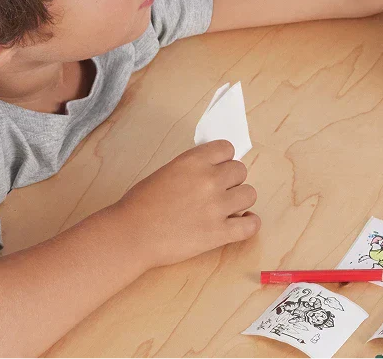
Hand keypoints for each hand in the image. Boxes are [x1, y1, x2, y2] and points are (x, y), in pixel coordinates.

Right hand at [113, 140, 259, 267]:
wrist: (131, 235)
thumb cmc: (140, 204)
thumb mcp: (166, 171)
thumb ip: (192, 168)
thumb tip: (213, 170)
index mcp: (194, 161)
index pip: (227, 149)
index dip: (222, 160)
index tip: (217, 168)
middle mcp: (210, 180)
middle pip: (240, 171)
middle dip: (231, 180)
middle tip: (218, 191)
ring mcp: (217, 207)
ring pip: (250, 194)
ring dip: (239, 200)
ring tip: (227, 209)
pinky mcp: (219, 233)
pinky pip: (251, 225)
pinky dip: (249, 224)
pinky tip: (240, 223)